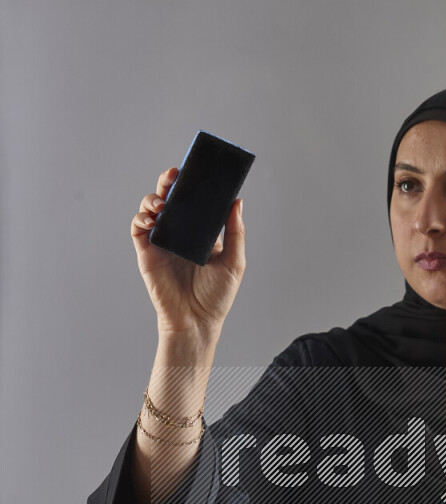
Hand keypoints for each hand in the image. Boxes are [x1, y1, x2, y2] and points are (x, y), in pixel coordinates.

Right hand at [131, 166, 245, 337]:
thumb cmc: (217, 296)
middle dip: (168, 182)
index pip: (193, 201)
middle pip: (170, 198)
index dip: (191, 183)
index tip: (193, 169)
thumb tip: (237, 201)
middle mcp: (180, 233)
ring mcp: (162, 242)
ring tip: (161, 202)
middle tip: (173, 175)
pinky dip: (141, 218)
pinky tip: (151, 218)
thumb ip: (235, 232)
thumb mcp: (234, 262)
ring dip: (153, 198)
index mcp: (200, 232)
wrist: (196, 321)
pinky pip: (138, 228)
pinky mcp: (147, 253)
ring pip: (151, 208)